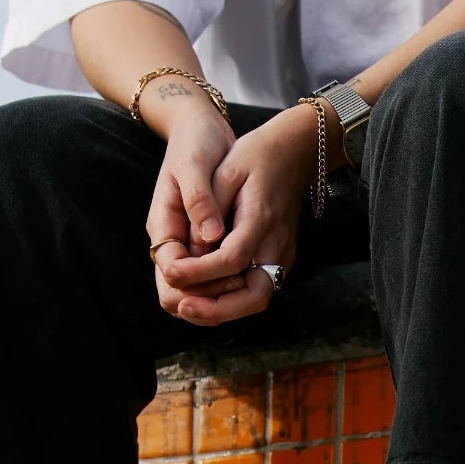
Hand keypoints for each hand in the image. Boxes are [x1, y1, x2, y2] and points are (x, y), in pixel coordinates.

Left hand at [157, 106, 316, 326]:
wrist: (294, 153)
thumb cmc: (255, 157)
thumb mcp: (225, 171)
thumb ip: (208, 207)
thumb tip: (193, 246)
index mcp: (262, 219)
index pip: (231, 260)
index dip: (199, 272)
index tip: (170, 272)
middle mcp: (277, 244)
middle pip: (254, 295)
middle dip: (218, 309)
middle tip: (183, 309)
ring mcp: (283, 255)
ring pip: (257, 299)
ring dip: (223, 310)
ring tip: (188, 308)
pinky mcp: (280, 259)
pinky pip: (257, 289)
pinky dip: (232, 299)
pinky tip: (204, 296)